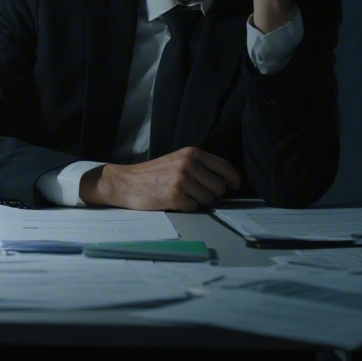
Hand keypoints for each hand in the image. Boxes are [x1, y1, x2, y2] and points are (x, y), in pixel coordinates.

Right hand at [79, 147, 241, 211]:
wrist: (126, 182)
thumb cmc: (153, 173)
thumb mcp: (177, 160)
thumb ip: (200, 165)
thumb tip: (226, 181)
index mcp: (192, 153)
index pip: (224, 166)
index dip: (233, 179)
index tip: (235, 186)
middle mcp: (189, 164)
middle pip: (220, 187)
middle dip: (213, 195)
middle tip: (198, 194)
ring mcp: (182, 180)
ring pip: (209, 199)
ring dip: (200, 202)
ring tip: (184, 196)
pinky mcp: (175, 196)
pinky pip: (195, 207)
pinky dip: (188, 207)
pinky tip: (175, 201)